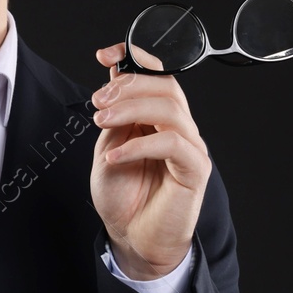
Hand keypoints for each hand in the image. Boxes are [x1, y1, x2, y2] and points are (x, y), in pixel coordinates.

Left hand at [88, 42, 210, 279]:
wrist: (131, 237)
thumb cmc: (123, 196)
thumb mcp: (109, 145)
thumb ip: (116, 114)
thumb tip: (113, 76)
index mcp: (158, 118)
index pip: (158, 75)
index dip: (136, 58)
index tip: (105, 55)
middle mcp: (178, 128)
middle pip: (166, 86)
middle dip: (128, 86)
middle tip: (98, 101)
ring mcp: (189, 147)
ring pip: (171, 109)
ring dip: (130, 109)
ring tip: (101, 121)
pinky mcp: (194, 170)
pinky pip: (171, 144)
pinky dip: (138, 145)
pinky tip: (113, 156)